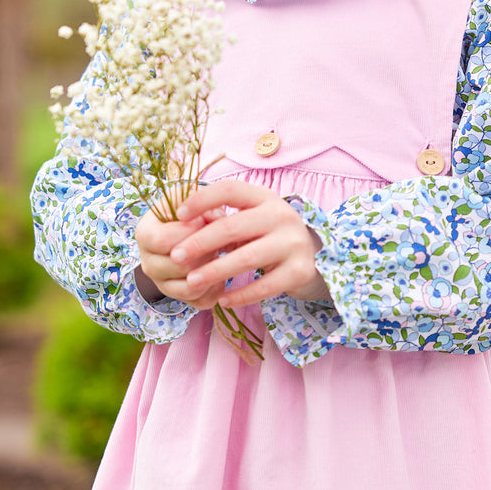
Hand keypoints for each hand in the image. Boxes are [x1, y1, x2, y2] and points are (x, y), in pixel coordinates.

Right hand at [135, 206, 227, 308]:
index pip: (163, 241)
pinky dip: (215, 289)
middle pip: (178, 266)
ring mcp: (162, 284)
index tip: (205, 221)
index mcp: (144, 234)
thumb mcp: (188, 199)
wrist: (185, 232)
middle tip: (217, 240)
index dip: (190, 232)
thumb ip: (200, 202)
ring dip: (210, 271)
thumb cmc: (187, 212)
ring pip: (190, 288)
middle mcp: (148, 263)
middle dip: (204, 251)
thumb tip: (215, 219)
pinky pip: (200, 301)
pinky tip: (220, 273)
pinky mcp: (179, 298)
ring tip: (218, 255)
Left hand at [169, 179, 331, 308]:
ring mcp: (293, 243)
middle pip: (233, 226)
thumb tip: (179, 224)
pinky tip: (221, 299)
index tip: (178, 215)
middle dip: (200, 243)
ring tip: (192, 282)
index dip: (202, 200)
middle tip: (176, 257)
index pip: (230, 190)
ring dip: (215, 271)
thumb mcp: (253, 218)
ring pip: (246, 258)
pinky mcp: (300, 271)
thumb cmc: (270, 236)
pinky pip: (264, 286)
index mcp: (265, 198)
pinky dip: (240, 295)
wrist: (314, 257)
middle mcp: (282, 215)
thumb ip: (224, 218)